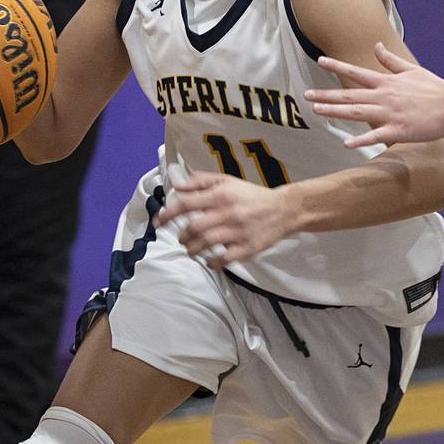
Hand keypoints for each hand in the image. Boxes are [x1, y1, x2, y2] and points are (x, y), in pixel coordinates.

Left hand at [154, 170, 294, 267]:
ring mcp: (237, 232)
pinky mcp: (247, 247)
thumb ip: (200, 182)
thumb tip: (177, 187)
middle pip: (193, 227)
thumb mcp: (226, 181)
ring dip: (192, 249)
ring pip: (205, 244)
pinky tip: (209, 261)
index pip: (187, 204)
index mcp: (220, 195)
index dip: (168, 213)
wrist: (284, 209)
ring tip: (191, 250)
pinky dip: (212, 262)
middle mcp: (227, 213)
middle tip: (181, 238)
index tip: (159, 221)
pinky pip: (224, 259)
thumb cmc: (251, 196)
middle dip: (181, 236)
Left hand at [304, 42, 443, 146]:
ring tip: (317, 110)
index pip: (356, 72)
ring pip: (357, 112)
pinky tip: (346, 143)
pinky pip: (376, 136)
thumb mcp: (411, 70)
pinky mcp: (398, 131)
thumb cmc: (434, 88)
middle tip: (306, 95)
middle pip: (350, 95)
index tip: (320, 61)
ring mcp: (390, 114)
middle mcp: (384, 96)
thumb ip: (390, 61)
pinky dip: (361, 140)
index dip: (337, 66)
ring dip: (336, 112)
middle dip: (327, 95)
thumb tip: (376, 46)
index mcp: (387, 83)